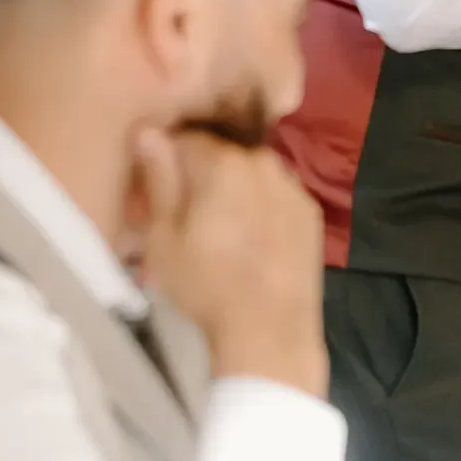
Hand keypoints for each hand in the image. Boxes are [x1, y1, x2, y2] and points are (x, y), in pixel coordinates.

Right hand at [131, 128, 327, 396]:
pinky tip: (251, 236)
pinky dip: (261, 204)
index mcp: (225, 162)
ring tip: (220, 225)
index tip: (156, 185)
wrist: (270, 328)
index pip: (188, 136)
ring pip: (253, 172)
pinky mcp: (310, 212)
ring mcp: (293, 187)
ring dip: (234, 186)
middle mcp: (265, 164)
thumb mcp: (164, 237)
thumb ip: (159, 179)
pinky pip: (276, 194)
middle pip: (224, 152)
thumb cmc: (206, 283)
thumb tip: (150, 133)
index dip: (167, 157)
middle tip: (186, 208)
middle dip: (202, 170)